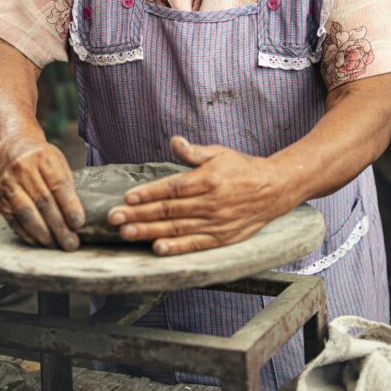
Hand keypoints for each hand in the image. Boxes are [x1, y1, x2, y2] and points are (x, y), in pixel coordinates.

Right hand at [0, 131, 84, 250]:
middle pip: (42, 201)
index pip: (58, 185)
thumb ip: (66, 186)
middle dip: (58, 226)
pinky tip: (39, 242)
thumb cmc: (42, 158)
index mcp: (42, 157)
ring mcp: (6, 182)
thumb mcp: (58, 162)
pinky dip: (27, 233)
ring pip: (25, 213)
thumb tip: (76, 219)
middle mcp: (22, 168)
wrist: (13, 146)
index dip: (69, 206)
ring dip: (42, 233)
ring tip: (56, 245)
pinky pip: (12, 219)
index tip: (79, 224)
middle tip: (70, 243)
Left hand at [107, 136, 294, 255]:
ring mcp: (217, 223)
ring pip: (177, 229)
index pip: (172, 188)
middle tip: (114, 219)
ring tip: (127, 233)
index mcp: (208, 180)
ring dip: (149, 232)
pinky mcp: (223, 238)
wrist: (275, 189)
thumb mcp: (219, 153)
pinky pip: (196, 245)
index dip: (148, 194)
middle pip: (169, 210)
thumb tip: (174, 141)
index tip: (127, 198)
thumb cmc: (242, 169)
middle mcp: (211, 203)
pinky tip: (157, 249)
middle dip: (139, 215)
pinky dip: (176, 249)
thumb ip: (194, 152)